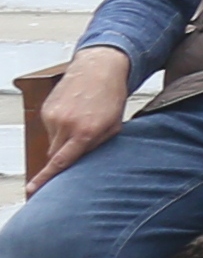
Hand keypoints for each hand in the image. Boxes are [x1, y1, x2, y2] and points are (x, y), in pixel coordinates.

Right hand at [32, 45, 133, 170]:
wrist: (99, 67)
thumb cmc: (111, 96)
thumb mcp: (114, 125)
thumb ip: (98, 145)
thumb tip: (81, 162)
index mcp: (85, 132)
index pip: (62, 162)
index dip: (46, 178)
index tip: (32, 190)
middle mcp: (66, 125)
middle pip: (56, 155)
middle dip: (64, 157)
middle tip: (78, 145)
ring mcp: (53, 116)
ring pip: (53, 142)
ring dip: (64, 139)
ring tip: (82, 121)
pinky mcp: (45, 109)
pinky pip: (50, 128)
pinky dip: (60, 127)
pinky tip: (74, 114)